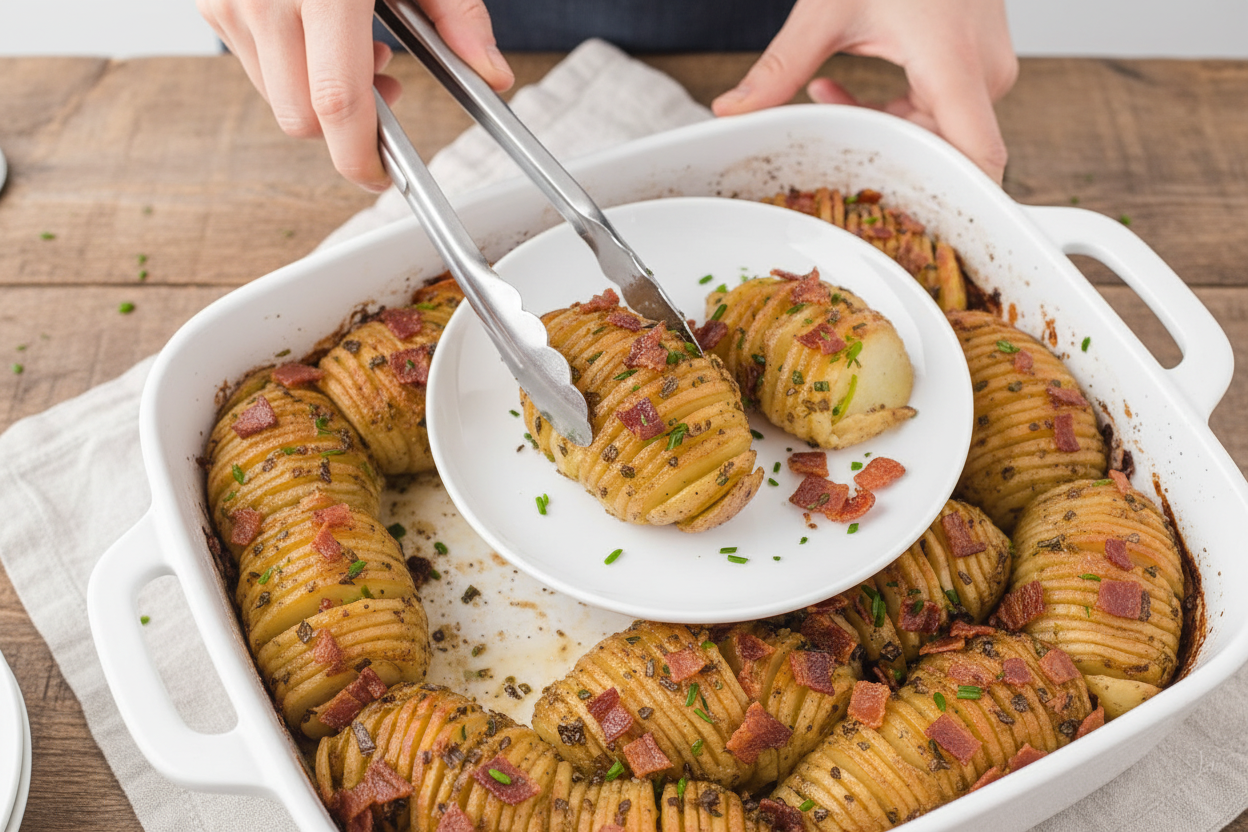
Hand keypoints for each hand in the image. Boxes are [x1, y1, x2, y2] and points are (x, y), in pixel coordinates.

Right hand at [198, 0, 513, 190]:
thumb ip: (457, 13)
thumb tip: (491, 76)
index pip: (336, 103)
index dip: (360, 155)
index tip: (380, 176)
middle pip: (300, 117)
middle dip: (344, 125)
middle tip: (387, 86)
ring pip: (274, 96)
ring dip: (316, 94)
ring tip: (356, 44)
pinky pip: (251, 62)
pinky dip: (288, 63)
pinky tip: (315, 27)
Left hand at [712, 0, 1017, 182]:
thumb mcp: (828, 6)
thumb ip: (781, 66)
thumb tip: (730, 110)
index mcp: (956, 63)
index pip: (978, 159)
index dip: (958, 207)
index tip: (926, 240)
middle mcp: (983, 72)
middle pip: (943, 152)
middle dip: (883, 160)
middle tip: (829, 165)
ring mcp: (984, 65)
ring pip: (935, 130)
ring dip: (878, 128)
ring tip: (823, 99)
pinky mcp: (973, 59)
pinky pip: (935, 105)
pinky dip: (890, 107)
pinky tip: (838, 87)